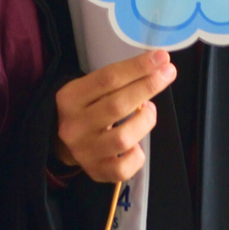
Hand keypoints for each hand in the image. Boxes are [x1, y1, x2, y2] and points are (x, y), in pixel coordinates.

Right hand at [54, 50, 175, 182]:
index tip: (161, 57)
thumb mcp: (88, 89)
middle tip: (168, 72)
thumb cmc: (84, 109)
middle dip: (147, 86)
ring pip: (123, 138)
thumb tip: (154, 68)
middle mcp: (75, 125)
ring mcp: (85, 151)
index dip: (137, 67)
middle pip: (118, 104)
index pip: (108, 78)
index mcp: (70, 97)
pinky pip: (124, 167)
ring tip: (150, 111)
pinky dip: (137, 155)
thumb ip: (115, 82)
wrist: (59, 142)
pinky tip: (137, 144)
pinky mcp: (96, 171)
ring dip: (145, 121)